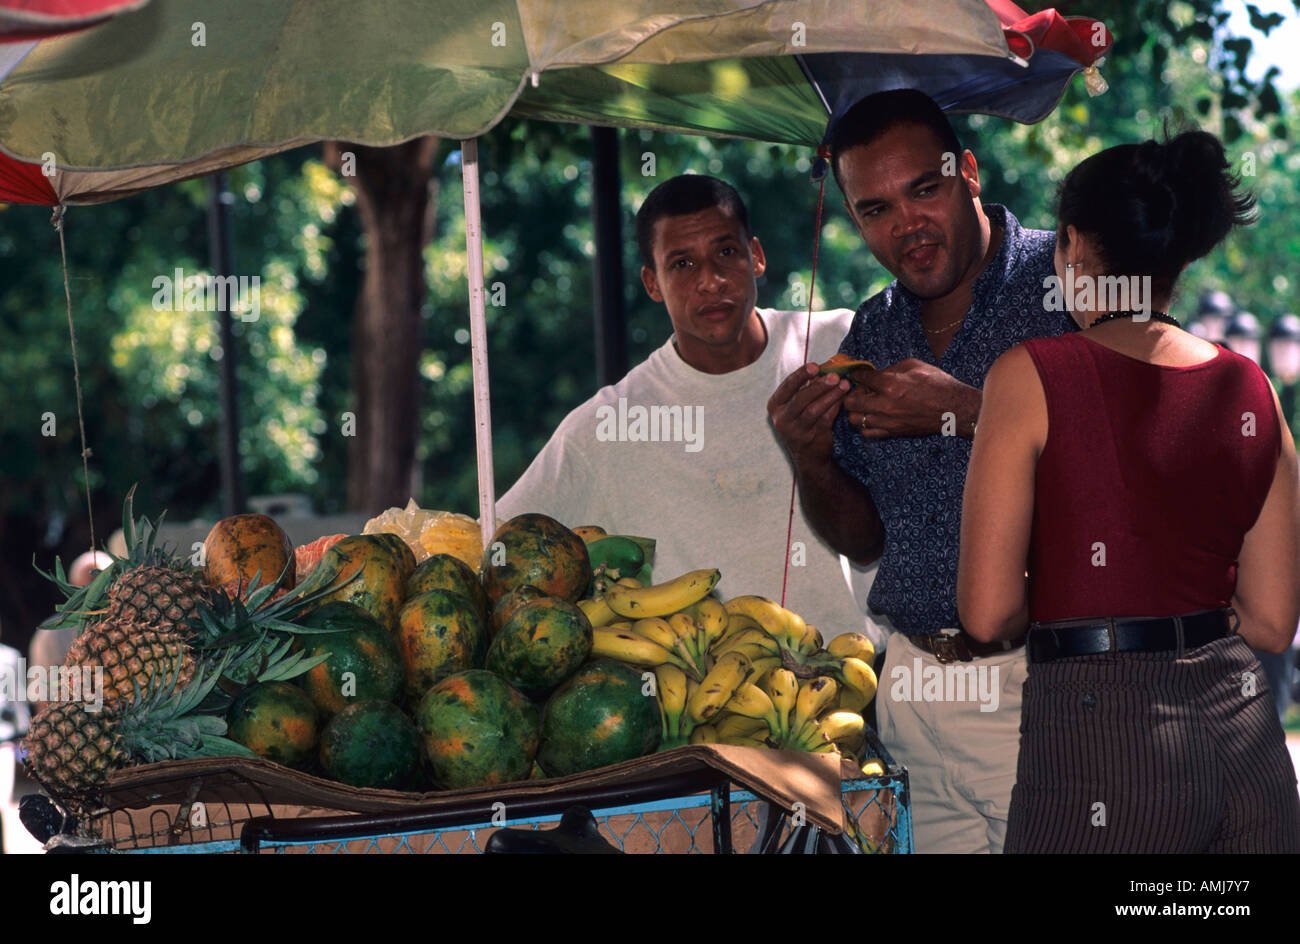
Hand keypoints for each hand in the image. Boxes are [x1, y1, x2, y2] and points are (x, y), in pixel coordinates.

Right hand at [767, 363, 850, 467]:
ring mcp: (795, 430)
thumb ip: (807, 387)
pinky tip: (844, 398)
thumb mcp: (798, 404)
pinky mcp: (811, 438)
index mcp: (776, 405)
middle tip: (835, 376)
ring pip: (814, 410)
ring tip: (845, 385)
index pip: (788, 386)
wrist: (807, 455)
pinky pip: (825, 419)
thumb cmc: (802, 422)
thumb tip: (824, 368)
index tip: (815, 366)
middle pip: (801, 398)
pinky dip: (835, 407)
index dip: (801, 375)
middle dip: (819, 385)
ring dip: (831, 395)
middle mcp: (781, 418)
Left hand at [843, 358, 979, 438]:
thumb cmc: (938, 384)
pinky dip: (866, 424)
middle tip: (860, 390)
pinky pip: (867, 433)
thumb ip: (890, 369)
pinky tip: (874, 416)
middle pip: (850, 402)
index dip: (856, 374)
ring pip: (855, 420)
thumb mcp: (913, 366)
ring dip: (856, 410)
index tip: (857, 374)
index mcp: (890, 384)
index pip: (861, 378)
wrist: (954, 409)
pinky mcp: (893, 432)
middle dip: (851, 394)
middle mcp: (885, 405)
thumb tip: (876, 373)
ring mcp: (887, 421)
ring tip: (866, 404)